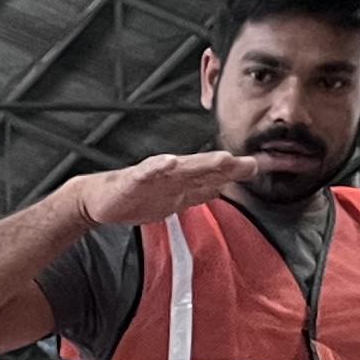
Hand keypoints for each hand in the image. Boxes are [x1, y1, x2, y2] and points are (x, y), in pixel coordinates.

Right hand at [69, 151, 256, 231]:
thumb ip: (196, 192)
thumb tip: (223, 187)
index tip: (259, 167)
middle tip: (250, 163)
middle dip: (228, 166)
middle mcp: (172, 174)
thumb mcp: (172, 199)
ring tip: (222, 159)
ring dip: (203, 163)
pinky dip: (157, 167)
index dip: (235, 172)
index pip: (214, 175)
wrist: (100, 200)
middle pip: (204, 169)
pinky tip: (168, 162)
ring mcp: (153, 176)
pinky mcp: (132, 180)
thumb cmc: (137, 197)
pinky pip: (146, 173)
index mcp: (182, 181)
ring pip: (182, 168)